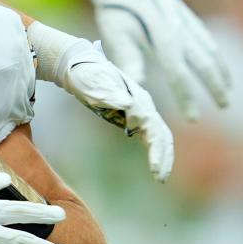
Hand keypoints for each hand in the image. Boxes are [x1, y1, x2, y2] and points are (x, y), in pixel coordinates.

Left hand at [63, 40, 174, 180]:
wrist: (80, 65)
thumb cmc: (84, 74)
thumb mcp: (92, 82)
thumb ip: (108, 94)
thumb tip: (128, 105)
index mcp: (136, 97)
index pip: (151, 125)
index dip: (155, 146)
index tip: (153, 166)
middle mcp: (143, 104)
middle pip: (161, 133)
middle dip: (163, 156)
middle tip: (160, 178)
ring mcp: (140, 110)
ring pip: (159, 136)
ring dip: (162, 156)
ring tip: (160, 178)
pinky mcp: (133, 117)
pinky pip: (150, 136)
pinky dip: (155, 151)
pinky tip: (155, 166)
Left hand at [75, 0, 230, 118]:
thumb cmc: (116, 13)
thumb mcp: (115, 35)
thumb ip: (128, 59)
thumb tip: (137, 86)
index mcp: (162, 39)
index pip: (178, 74)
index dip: (187, 98)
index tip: (192, 118)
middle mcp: (180, 31)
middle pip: (204, 64)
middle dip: (214, 87)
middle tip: (223, 107)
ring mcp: (187, 23)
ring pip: (211, 52)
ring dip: (221, 73)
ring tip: (227, 91)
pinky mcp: (188, 18)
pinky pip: (208, 40)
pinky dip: (216, 56)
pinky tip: (219, 66)